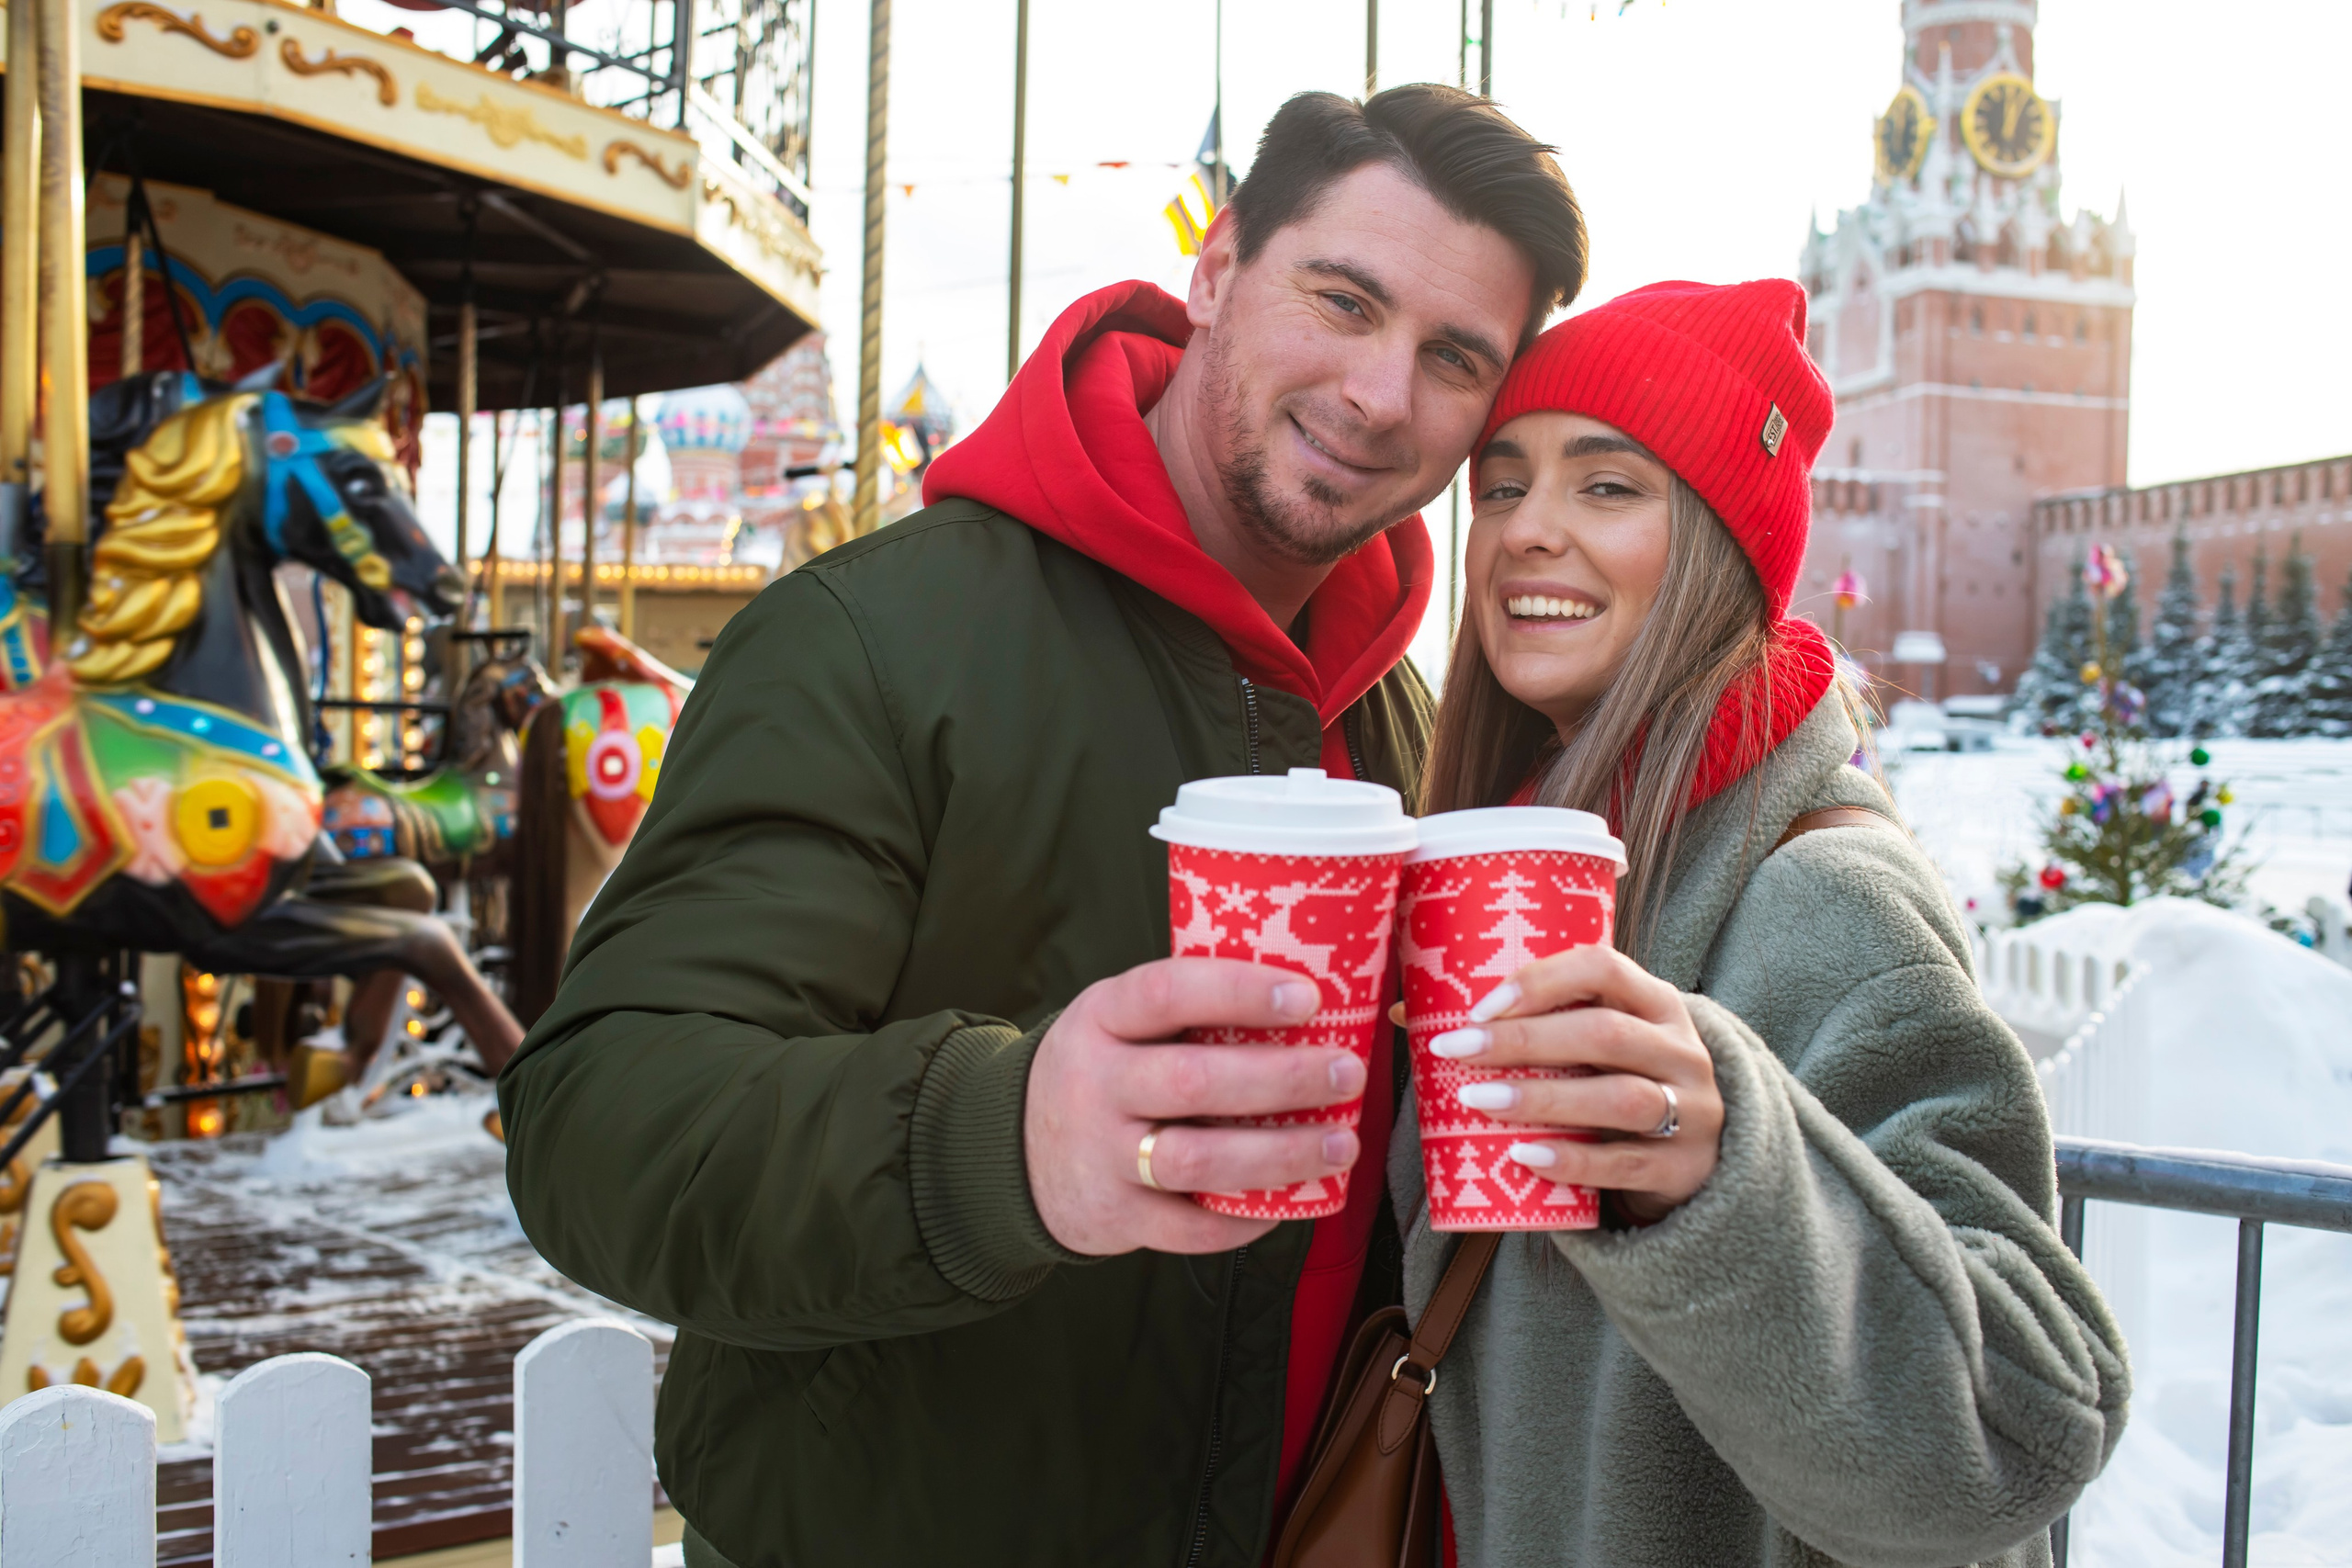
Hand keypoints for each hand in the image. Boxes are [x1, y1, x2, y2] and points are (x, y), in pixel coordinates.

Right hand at [1026, 957, 1368, 1255]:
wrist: (1015, 1152)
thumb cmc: (1103, 1071)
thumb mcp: (1118, 1021)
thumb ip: (1187, 1010)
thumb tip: (1310, 1000)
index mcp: (1101, 1018)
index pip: (1167, 992)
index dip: (1239, 992)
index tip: (1308, 998)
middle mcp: (1095, 1084)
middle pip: (1193, 1081)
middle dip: (1282, 1078)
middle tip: (1346, 1074)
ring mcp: (1102, 1156)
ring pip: (1198, 1160)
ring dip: (1279, 1154)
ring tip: (1340, 1144)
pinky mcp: (1115, 1217)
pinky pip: (1191, 1228)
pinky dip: (1247, 1219)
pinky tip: (1290, 1201)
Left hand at [1424, 945, 1721, 1222]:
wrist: (1699, 1157)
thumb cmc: (1620, 1081)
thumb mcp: (1593, 1044)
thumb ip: (1524, 1024)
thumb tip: (1404, 1012)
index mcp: (1656, 1002)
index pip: (1604, 969)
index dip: (1540, 981)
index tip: (1479, 1006)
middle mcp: (1681, 1050)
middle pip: (1605, 1033)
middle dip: (1524, 1040)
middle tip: (1456, 1051)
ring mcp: (1690, 1111)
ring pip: (1621, 1097)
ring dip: (1544, 1098)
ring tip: (1479, 1101)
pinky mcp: (1682, 1168)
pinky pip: (1626, 1163)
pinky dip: (1573, 1161)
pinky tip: (1524, 1156)